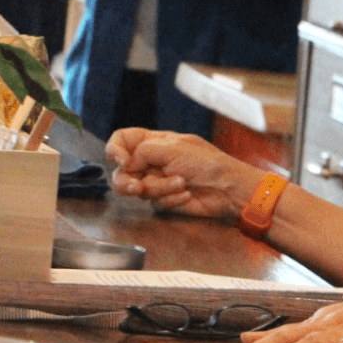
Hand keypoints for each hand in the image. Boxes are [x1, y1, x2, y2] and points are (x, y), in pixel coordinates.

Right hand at [106, 128, 257, 217]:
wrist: (228, 188)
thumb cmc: (207, 163)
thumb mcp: (174, 148)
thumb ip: (144, 152)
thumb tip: (126, 165)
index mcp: (154, 142)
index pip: (122, 140)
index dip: (114, 149)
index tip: (120, 160)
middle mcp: (151, 161)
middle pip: (121, 171)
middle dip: (126, 181)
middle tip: (136, 187)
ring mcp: (157, 181)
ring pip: (138, 189)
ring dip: (159, 188)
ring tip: (181, 184)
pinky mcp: (164, 199)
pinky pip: (155, 202)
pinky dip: (170, 198)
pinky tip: (187, 195)